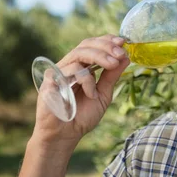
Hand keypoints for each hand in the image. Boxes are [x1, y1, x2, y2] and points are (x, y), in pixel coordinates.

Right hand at [32, 35, 129, 150]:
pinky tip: (92, 94)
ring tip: (113, 65)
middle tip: (120, 53)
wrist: (65, 136)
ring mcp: (58, 72)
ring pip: (79, 53)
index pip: (92, 45)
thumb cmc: (82, 116)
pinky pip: (70, 71)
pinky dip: (86, 80)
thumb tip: (126, 57)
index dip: (107, 40)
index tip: (123, 42)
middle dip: (106, 46)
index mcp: (81, 67)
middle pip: (86, 45)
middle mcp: (69, 66)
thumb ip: (112, 76)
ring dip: (99, 57)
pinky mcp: (50, 81)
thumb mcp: (103, 94)